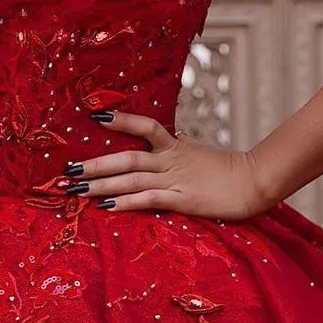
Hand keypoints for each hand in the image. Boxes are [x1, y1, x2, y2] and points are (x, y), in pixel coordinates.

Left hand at [60, 111, 272, 219]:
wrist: (255, 182)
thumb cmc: (229, 169)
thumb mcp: (202, 150)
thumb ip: (185, 143)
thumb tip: (178, 134)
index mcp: (176, 145)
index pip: (145, 126)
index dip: (121, 119)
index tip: (95, 115)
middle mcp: (171, 159)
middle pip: (127, 157)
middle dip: (96, 164)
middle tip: (68, 170)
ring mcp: (175, 179)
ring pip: (131, 178)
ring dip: (102, 184)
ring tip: (77, 188)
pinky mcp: (182, 199)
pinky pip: (148, 199)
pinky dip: (126, 202)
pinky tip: (107, 206)